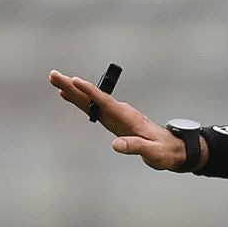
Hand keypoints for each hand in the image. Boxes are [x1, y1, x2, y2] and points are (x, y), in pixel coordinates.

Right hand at [49, 69, 193, 171]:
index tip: (74, 80)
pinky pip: (93, 108)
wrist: (174, 149)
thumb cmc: (165, 151)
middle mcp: (120, 112)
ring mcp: (116, 115)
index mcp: (128, 117)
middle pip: (93, 97)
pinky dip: (80, 101)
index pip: (105, 102)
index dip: (90, 92)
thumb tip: (115, 144)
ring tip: (55, 81)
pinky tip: (69, 96)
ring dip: (73, 91)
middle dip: (72, 86)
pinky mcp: (114, 120)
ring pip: (91, 101)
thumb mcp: (152, 152)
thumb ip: (135, 147)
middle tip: (53, 75)